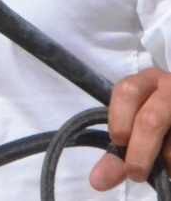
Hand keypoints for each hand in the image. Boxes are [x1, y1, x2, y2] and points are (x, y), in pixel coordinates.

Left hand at [90, 68, 170, 189]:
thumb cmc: (157, 122)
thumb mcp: (136, 131)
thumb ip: (117, 155)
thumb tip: (98, 181)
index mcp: (146, 81)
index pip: (126, 91)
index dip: (118, 118)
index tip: (118, 141)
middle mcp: (169, 86)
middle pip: (150, 119)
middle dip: (141, 151)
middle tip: (136, 173)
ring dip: (167, 159)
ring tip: (166, 170)